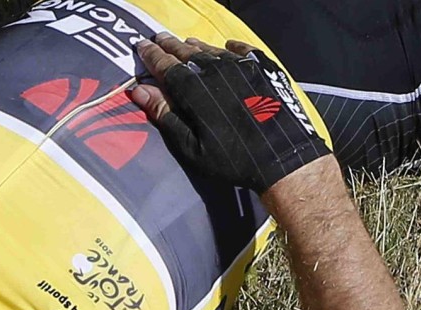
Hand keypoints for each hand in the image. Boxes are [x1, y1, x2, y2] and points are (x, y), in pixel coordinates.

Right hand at [131, 34, 329, 193]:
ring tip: (185, 43)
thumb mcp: (190, 146)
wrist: (281, 156)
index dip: (151, 55)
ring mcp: (240, 66)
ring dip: (195, 46)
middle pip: (186, 52)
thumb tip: (140, 90)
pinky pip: (243, 50)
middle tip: (158, 38)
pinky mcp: (262, 68)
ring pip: (211, 50)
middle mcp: (214, 70)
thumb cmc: (230, 160)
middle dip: (169, 45)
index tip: (141, 46)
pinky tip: (227, 46)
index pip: (165, 65)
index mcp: (192, 89)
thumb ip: (165, 115)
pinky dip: (231, 47)